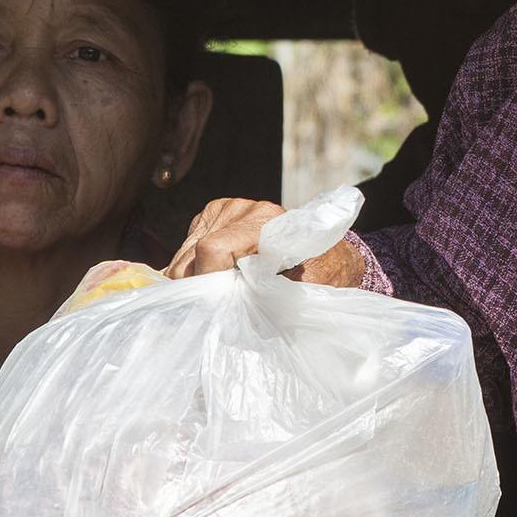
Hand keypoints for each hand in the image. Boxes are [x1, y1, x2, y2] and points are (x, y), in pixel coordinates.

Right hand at [164, 198, 364, 287]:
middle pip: (194, 252)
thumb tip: (232, 310)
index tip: (216, 302)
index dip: (207, 279)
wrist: (331, 255)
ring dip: (197, 276)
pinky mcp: (216, 212)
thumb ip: (270, 296)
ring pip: (186, 251)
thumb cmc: (321, 275)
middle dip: (200, 283)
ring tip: (223, 291)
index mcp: (267, 222)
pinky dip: (197, 266)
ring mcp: (229, 207)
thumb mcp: (302, 290)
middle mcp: (245, 208)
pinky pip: (188, 245)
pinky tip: (219, 275)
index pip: (214, 248)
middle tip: (219, 305)